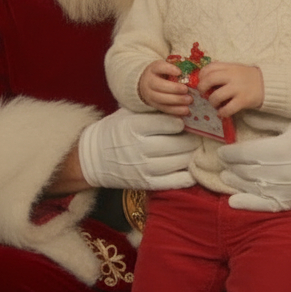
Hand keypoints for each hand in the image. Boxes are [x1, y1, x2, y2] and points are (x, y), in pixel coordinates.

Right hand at [77, 109, 198, 190]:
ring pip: (180, 161)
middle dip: (191, 139)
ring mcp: (143, 168)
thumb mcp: (127, 114)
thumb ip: (150, 110)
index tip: (182, 122)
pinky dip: (188, 175)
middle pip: (178, 144)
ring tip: (192, 149)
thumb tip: (179, 107)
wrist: (94, 157)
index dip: (179, 122)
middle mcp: (138, 148)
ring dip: (191, 155)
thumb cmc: (115, 131)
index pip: (166, 123)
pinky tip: (189, 167)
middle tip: (196, 136)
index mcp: (132, 127)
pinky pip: (176, 181)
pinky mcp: (147, 183)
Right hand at [138, 60, 191, 114]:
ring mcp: (150, 95)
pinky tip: (186, 110)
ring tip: (189, 100)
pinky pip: (165, 109)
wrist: (146, 84)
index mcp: (153, 69)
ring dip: (177, 101)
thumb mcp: (165, 67)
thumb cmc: (161, 74)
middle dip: (174, 89)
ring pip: (161, 99)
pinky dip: (176, 111)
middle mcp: (149, 82)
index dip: (169, 69)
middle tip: (186, 90)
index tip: (179, 72)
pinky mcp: (154, 105)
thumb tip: (193, 72)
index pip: (159, 67)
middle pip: (159, 86)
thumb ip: (176, 68)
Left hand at [197, 61, 263, 117]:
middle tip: (203, 93)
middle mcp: (232, 76)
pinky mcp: (243, 100)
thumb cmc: (248, 77)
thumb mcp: (235, 69)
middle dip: (201, 87)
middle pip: (209, 79)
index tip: (201, 81)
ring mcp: (238, 88)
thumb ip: (223, 71)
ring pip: (216, 96)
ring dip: (212, 101)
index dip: (202, 74)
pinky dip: (222, 112)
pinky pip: (228, 108)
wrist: (268, 84)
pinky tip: (222, 112)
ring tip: (215, 104)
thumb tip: (204, 79)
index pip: (210, 67)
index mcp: (229, 67)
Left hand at [217, 115, 290, 211]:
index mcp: (279, 149)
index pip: (243, 154)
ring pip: (252, 187)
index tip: (222, 151)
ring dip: (235, 182)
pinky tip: (233, 201)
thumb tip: (243, 115)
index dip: (229, 154)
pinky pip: (266, 205)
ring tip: (226, 176)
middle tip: (223, 163)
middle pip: (245, 171)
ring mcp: (287, 189)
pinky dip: (248, 203)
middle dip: (231, 167)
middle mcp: (280, 171)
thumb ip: (266, 120)